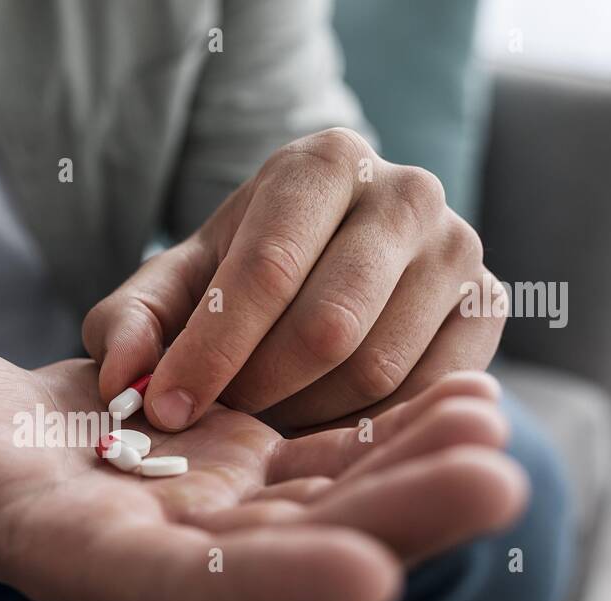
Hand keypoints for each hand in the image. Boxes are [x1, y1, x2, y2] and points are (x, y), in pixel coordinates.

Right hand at [0, 346, 525, 600]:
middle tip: (498, 477)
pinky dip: (393, 432)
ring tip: (496, 421)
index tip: (372, 576)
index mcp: (86, 559)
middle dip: (393, 518)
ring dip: (415, 470)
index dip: (272, 587)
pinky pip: (329, 453)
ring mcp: (216, 507)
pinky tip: (462, 389)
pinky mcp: (241, 463)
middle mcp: (169, 549)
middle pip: (291, 549)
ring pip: (329, 500)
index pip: (185, 592)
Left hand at [83, 127, 506, 433]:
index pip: (267, 269)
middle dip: (259, 390)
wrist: (329, 268)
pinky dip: (364, 427)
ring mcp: (461, 247)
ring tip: (267, 418)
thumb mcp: (174, 287)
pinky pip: (425, 397)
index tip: (166, 411)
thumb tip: (122, 377)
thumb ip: (132, 324)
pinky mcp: (488, 307)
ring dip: (308, 415)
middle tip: (220, 421)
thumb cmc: (239, 279)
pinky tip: (321, 426)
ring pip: (378, 370)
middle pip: (328, 328)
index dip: (211, 351)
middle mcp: (407, 191)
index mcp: (323, 163)